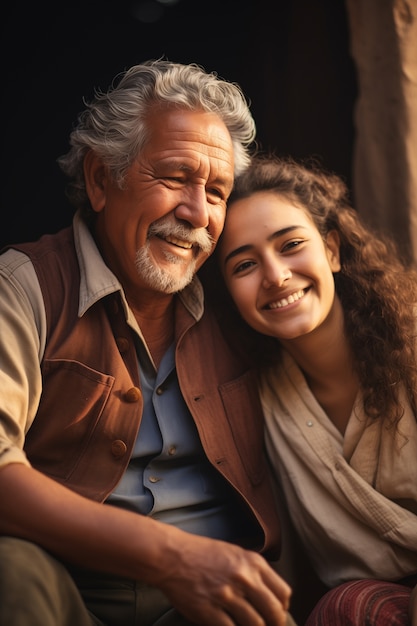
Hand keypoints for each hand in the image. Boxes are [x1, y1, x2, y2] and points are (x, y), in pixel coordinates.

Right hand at [154, 534, 291, 625]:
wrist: (172, 556)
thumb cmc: (202, 554)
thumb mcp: (235, 554)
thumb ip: (253, 572)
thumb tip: (269, 596)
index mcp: (252, 563)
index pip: (283, 593)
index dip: (282, 609)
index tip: (277, 615)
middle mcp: (243, 578)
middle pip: (274, 612)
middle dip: (274, 624)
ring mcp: (226, 595)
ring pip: (255, 624)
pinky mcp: (209, 611)